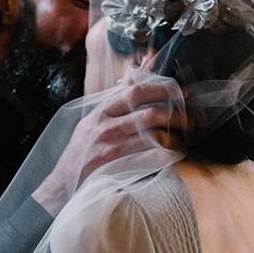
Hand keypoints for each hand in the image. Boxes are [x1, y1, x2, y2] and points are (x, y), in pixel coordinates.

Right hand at [33, 80, 187, 215]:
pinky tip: (175, 155)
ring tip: (184, 138)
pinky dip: (167, 154)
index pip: (134, 91)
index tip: (180, 91)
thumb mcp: (94, 120)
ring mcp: (110, 146)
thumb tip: (135, 68)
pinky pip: (150, 157)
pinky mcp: (116, 165)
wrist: (64, 183)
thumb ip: (116, 96)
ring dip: (175, 136)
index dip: (161, 88)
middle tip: (189, 118)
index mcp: (100, 111)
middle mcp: (104, 125)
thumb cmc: (82, 151)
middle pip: (148, 111)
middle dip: (174, 112)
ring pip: (153, 134)